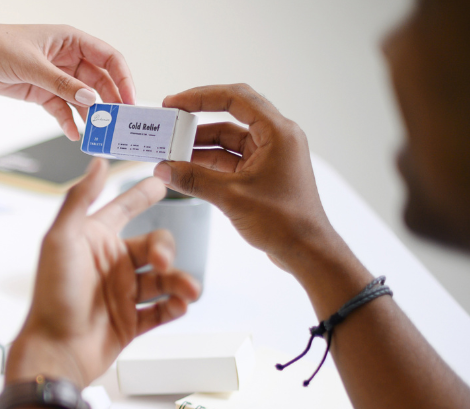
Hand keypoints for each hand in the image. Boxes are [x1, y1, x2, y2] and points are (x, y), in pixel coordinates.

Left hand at [0, 23, 134, 140]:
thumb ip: (62, 84)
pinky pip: (62, 109)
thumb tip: (90, 99)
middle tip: (117, 123)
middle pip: (98, 81)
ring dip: (90, 114)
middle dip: (109, 101)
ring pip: (82, 97)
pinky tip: (74, 133)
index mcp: (70, 40)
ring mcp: (54, 76)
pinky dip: (69, 121)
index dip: (123, 78)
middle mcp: (66, 57)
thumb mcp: (32, 65)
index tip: (130, 100)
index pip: (108, 57)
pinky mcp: (40, 92)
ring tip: (98, 133)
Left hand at [6, 159, 200, 386]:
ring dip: (179, 282)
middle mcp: (109, 265)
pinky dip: (175, 307)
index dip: (141, 195)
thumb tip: (97, 162)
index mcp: (93, 241)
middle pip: (153, 246)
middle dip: (166, 251)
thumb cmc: (53, 295)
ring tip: (187, 291)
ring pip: (163, 280)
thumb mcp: (61, 240)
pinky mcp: (130, 322)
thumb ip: (80, 199)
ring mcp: (121, 294)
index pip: (122, 209)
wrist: (57, 350)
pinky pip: (162, 311)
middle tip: (162, 263)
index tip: (161, 181)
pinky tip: (179, 306)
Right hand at [154, 84, 340, 272]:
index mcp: (277, 133)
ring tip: (171, 151)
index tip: (175, 102)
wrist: (306, 251)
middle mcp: (276, 138)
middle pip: (230, 115)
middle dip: (197, 119)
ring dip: (199, 145)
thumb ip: (194, 180)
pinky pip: (230, 159)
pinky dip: (208, 162)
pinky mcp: (262, 172)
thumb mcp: (231, 197)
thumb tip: (163, 170)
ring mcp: (269, 155)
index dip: (201, 96)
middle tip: (170, 121)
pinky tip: (185, 169)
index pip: (236, 98)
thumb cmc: (284, 222)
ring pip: (227, 139)